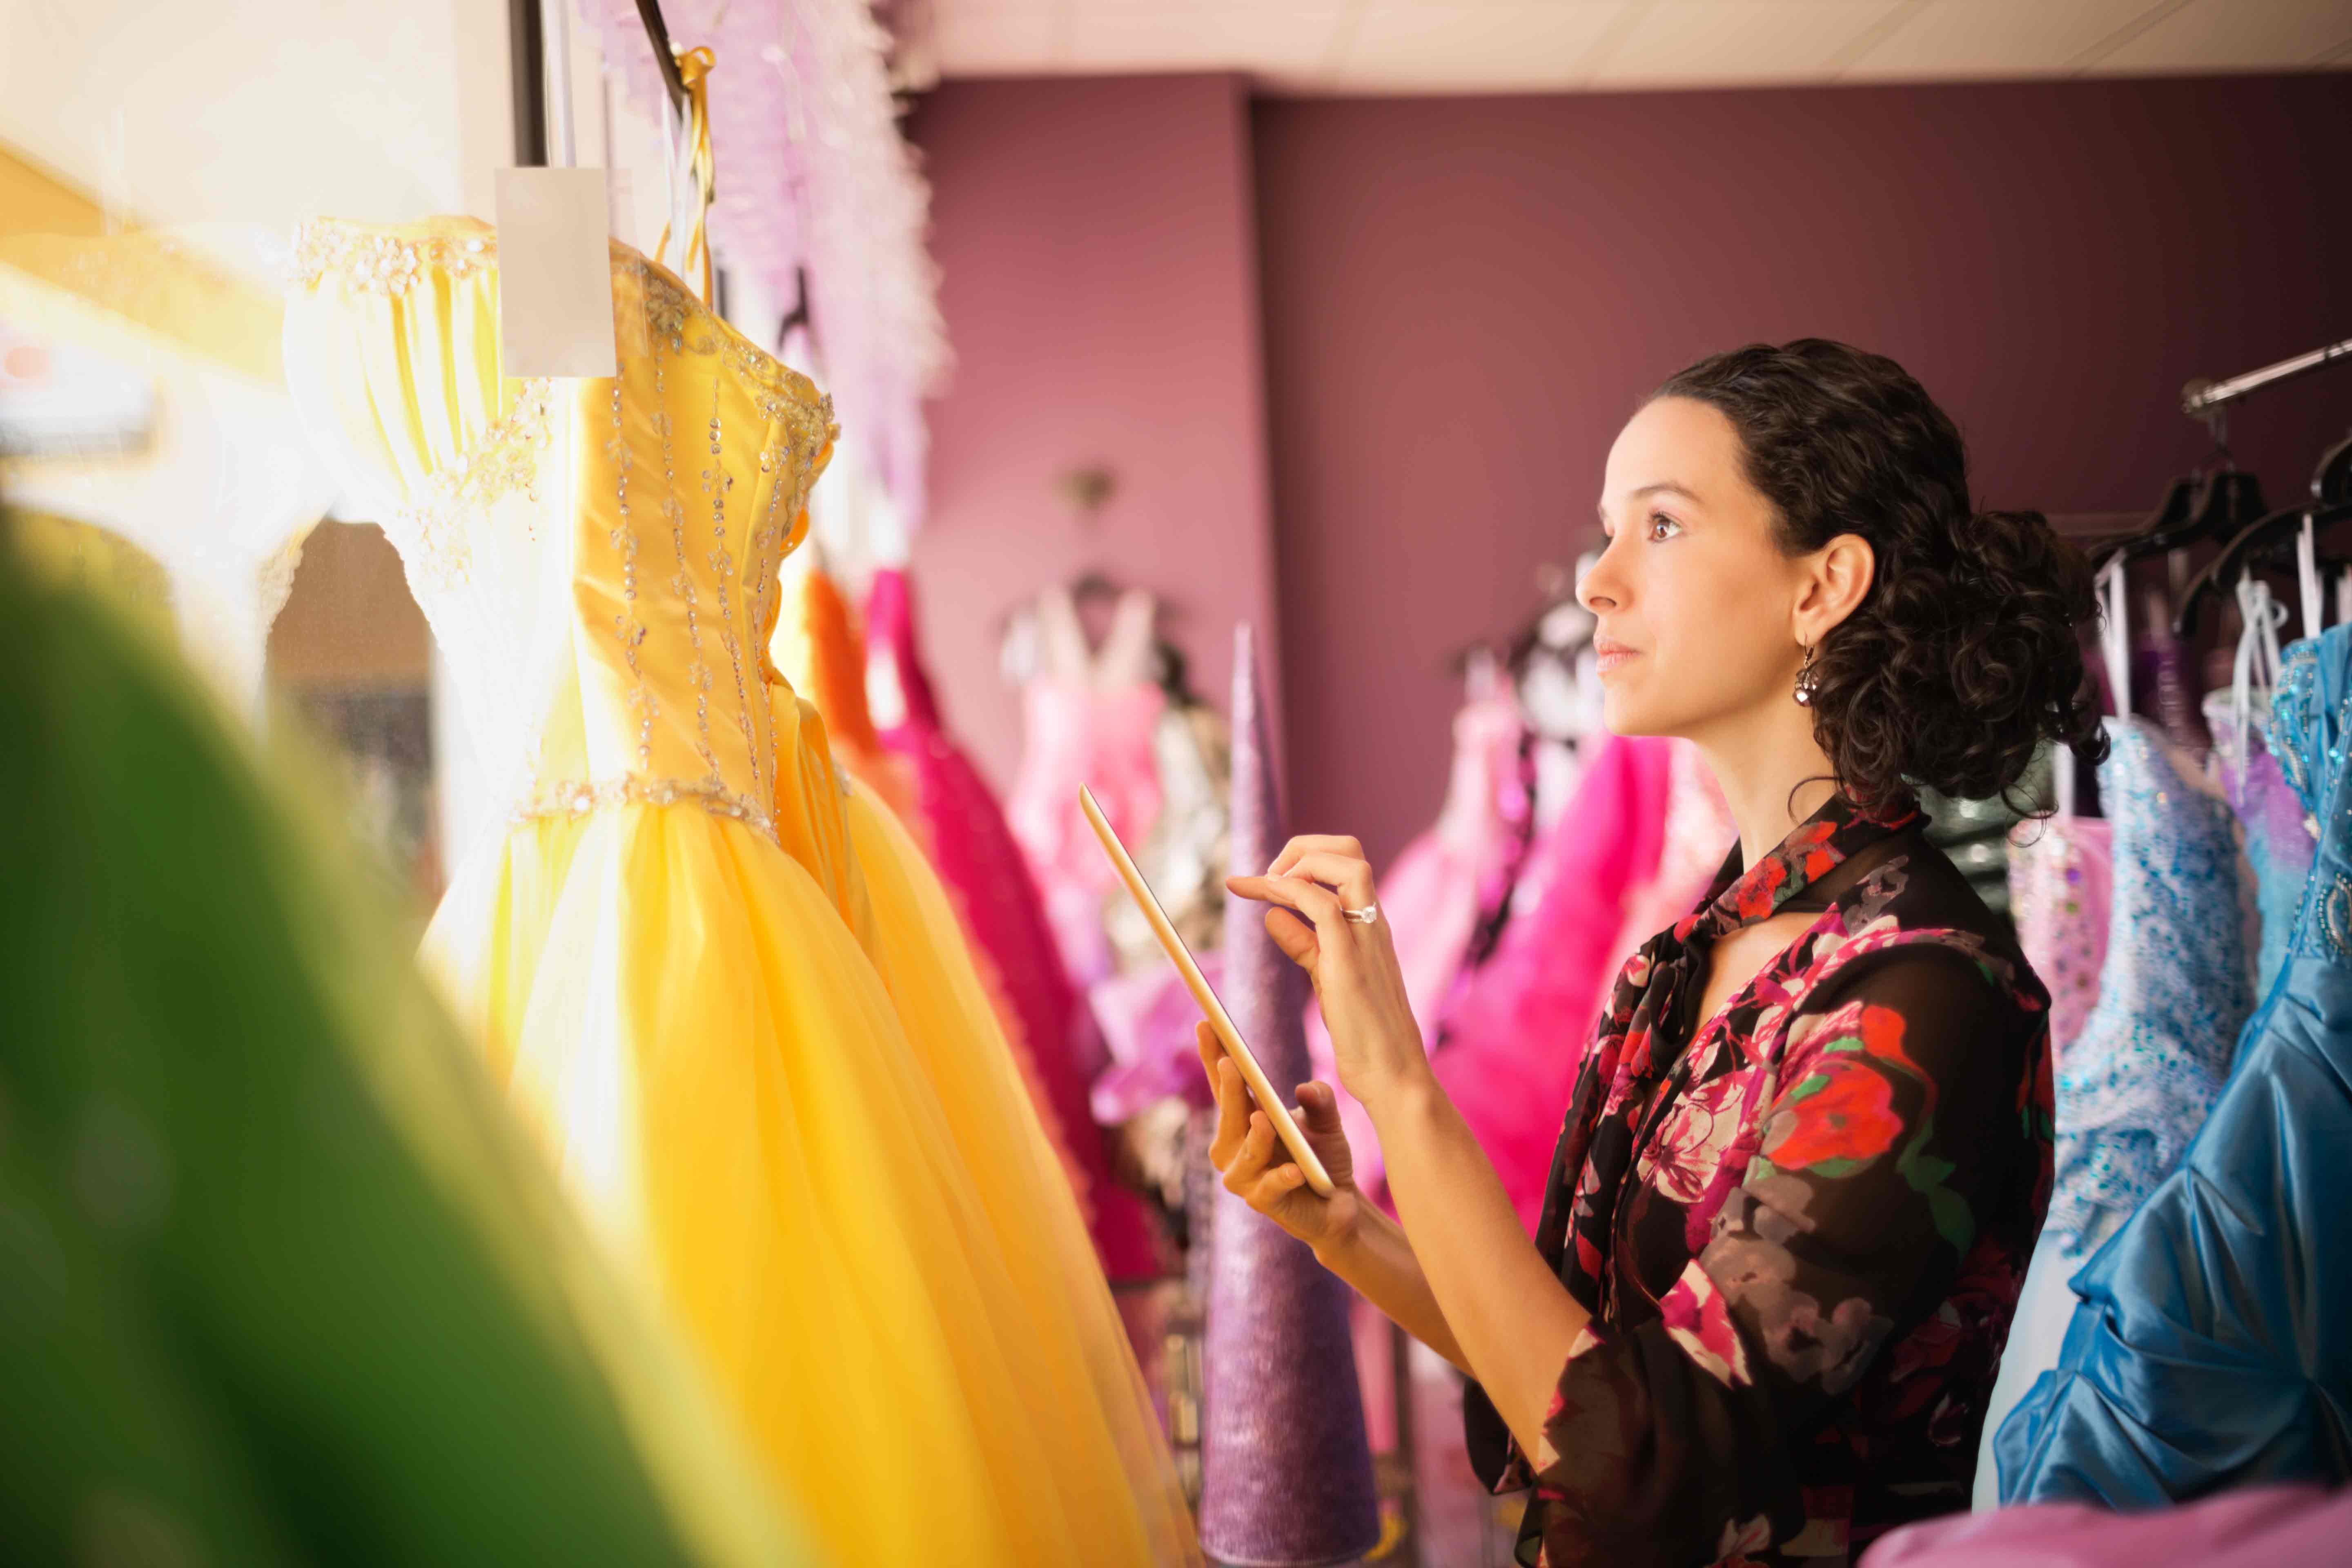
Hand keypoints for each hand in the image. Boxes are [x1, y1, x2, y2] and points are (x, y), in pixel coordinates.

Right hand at [1198, 1024, 1361, 1253]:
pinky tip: (1296, 1170)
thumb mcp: (1327, 1122)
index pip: (1223, 1084)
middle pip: (1227, 1117)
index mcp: (1244, 1120)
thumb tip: (1307, 1088)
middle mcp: (1235, 1148)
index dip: (1212, 1054)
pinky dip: (1281, 1178)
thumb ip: (1321, 1100)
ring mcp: (1245, 1178)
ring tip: (1263, 1120)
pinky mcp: (1264, 1204)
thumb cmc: (1323, 1158)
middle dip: (1228, 1091)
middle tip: (1231, 1064)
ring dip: (1252, 1138)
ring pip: (1241, 1155)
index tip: (1207, 1023)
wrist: (1338, 1206)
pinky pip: (1267, 1190)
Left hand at [1225, 834, 1429, 1107]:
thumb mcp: (1327, 976)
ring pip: (1346, 865)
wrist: (1394, 1075)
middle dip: (1301, 848)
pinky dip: (1292, 894)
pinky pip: (1322, 907)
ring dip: (1297, 863)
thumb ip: (1303, 943)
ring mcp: (1365, 939)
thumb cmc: (1363, 1033)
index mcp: (1368, 925)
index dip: (1300, 860)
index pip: (1344, 864)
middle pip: (1349, 850)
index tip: (1258, 879)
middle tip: (1267, 876)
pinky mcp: (1349, 963)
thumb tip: (1273, 916)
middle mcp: (1371, 923)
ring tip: (1264, 885)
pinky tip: (1267, 904)